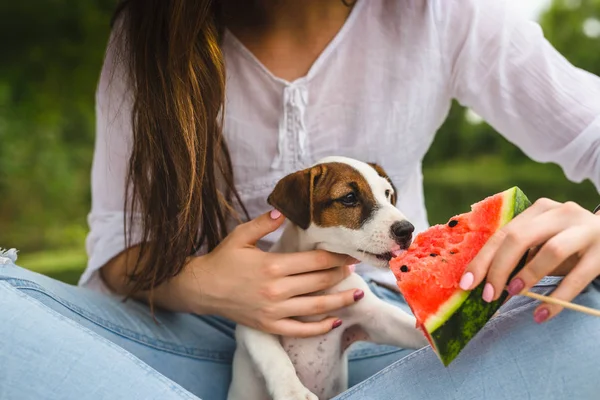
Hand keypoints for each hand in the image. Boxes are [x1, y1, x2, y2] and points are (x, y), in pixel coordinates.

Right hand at [178, 210, 360, 336]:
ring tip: (358, 294)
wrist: (201, 288)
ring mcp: (274, 310)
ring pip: (316, 306)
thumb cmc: (222, 259)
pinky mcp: (269, 325)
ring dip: (340, 301)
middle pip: (320, 282)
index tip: (351, 254)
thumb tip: (285, 212)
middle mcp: (276, 289)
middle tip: (356, 268)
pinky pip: (300, 330)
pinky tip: (335, 320)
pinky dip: (320, 328)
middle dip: (341, 274)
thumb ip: (264, 223)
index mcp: (273, 265)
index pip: (315, 261)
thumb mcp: (240, 236)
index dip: (337, 258)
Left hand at [460, 198, 599, 322]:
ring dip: (527, 275)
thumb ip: (520, 255)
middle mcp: (561, 213)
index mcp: (540, 210)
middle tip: (488, 295)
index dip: (482, 259)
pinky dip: (557, 298)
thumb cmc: (571, 246)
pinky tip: (542, 314)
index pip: (503, 233)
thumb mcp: (544, 243)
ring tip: (513, 294)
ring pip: (550, 252)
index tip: (467, 283)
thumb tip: (485, 283)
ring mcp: (585, 230)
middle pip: (520, 238)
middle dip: (499, 268)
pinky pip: (578, 277)